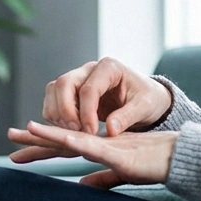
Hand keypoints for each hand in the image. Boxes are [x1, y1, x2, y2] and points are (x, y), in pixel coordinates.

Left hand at [7, 121, 178, 187]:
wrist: (181, 157)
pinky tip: (65, 139)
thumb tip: (82, 186)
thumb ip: (102, 179)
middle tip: (9, 135)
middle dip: (35, 138)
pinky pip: (97, 147)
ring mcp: (109, 147)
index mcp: (98, 148)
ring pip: (75, 137)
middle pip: (62, 138)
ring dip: (52, 133)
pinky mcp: (121, 154)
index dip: (40, 148)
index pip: (64, 147)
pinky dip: (80, 142)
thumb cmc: (155, 165)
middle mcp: (99, 143)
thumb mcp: (122, 174)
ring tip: (29, 127)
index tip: (17, 152)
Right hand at [41, 57, 171, 135]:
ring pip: (53, 90)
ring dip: (57, 113)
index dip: (86, 112)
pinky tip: (70, 130)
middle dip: (66, 111)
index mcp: (109, 67)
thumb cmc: (147, 99)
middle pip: (64, 83)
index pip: (89, 88)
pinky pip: (53, 101)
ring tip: (74, 132)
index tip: (91, 132)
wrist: (145, 98)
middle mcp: (89, 69)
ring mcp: (78, 78)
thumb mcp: (145, 107)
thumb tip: (110, 130)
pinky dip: (55, 116)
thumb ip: (128, 117)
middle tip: (78, 132)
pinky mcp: (71, 92)